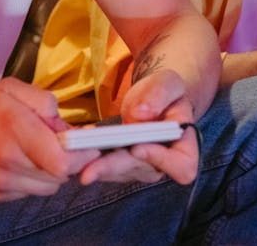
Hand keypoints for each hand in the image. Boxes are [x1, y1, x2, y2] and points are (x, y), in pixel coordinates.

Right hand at [0, 78, 98, 200]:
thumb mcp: (10, 89)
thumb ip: (44, 102)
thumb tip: (67, 126)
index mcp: (14, 128)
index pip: (64, 161)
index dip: (81, 154)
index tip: (86, 144)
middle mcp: (7, 160)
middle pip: (60, 176)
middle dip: (67, 160)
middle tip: (56, 143)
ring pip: (46, 188)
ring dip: (49, 172)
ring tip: (34, 151)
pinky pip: (27, 193)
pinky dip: (30, 180)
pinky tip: (17, 162)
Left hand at [77, 69, 198, 185]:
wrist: (151, 96)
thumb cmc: (165, 91)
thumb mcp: (168, 83)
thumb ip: (160, 94)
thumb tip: (141, 114)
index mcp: (183, 146)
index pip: (181, 166)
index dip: (161, 160)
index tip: (137, 147)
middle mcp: (161, 162)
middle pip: (141, 171)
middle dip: (113, 168)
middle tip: (88, 170)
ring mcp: (138, 166)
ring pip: (117, 172)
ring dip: (95, 166)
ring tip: (73, 157)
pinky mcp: (118, 163)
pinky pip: (102, 163)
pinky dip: (86, 156)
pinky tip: (73, 145)